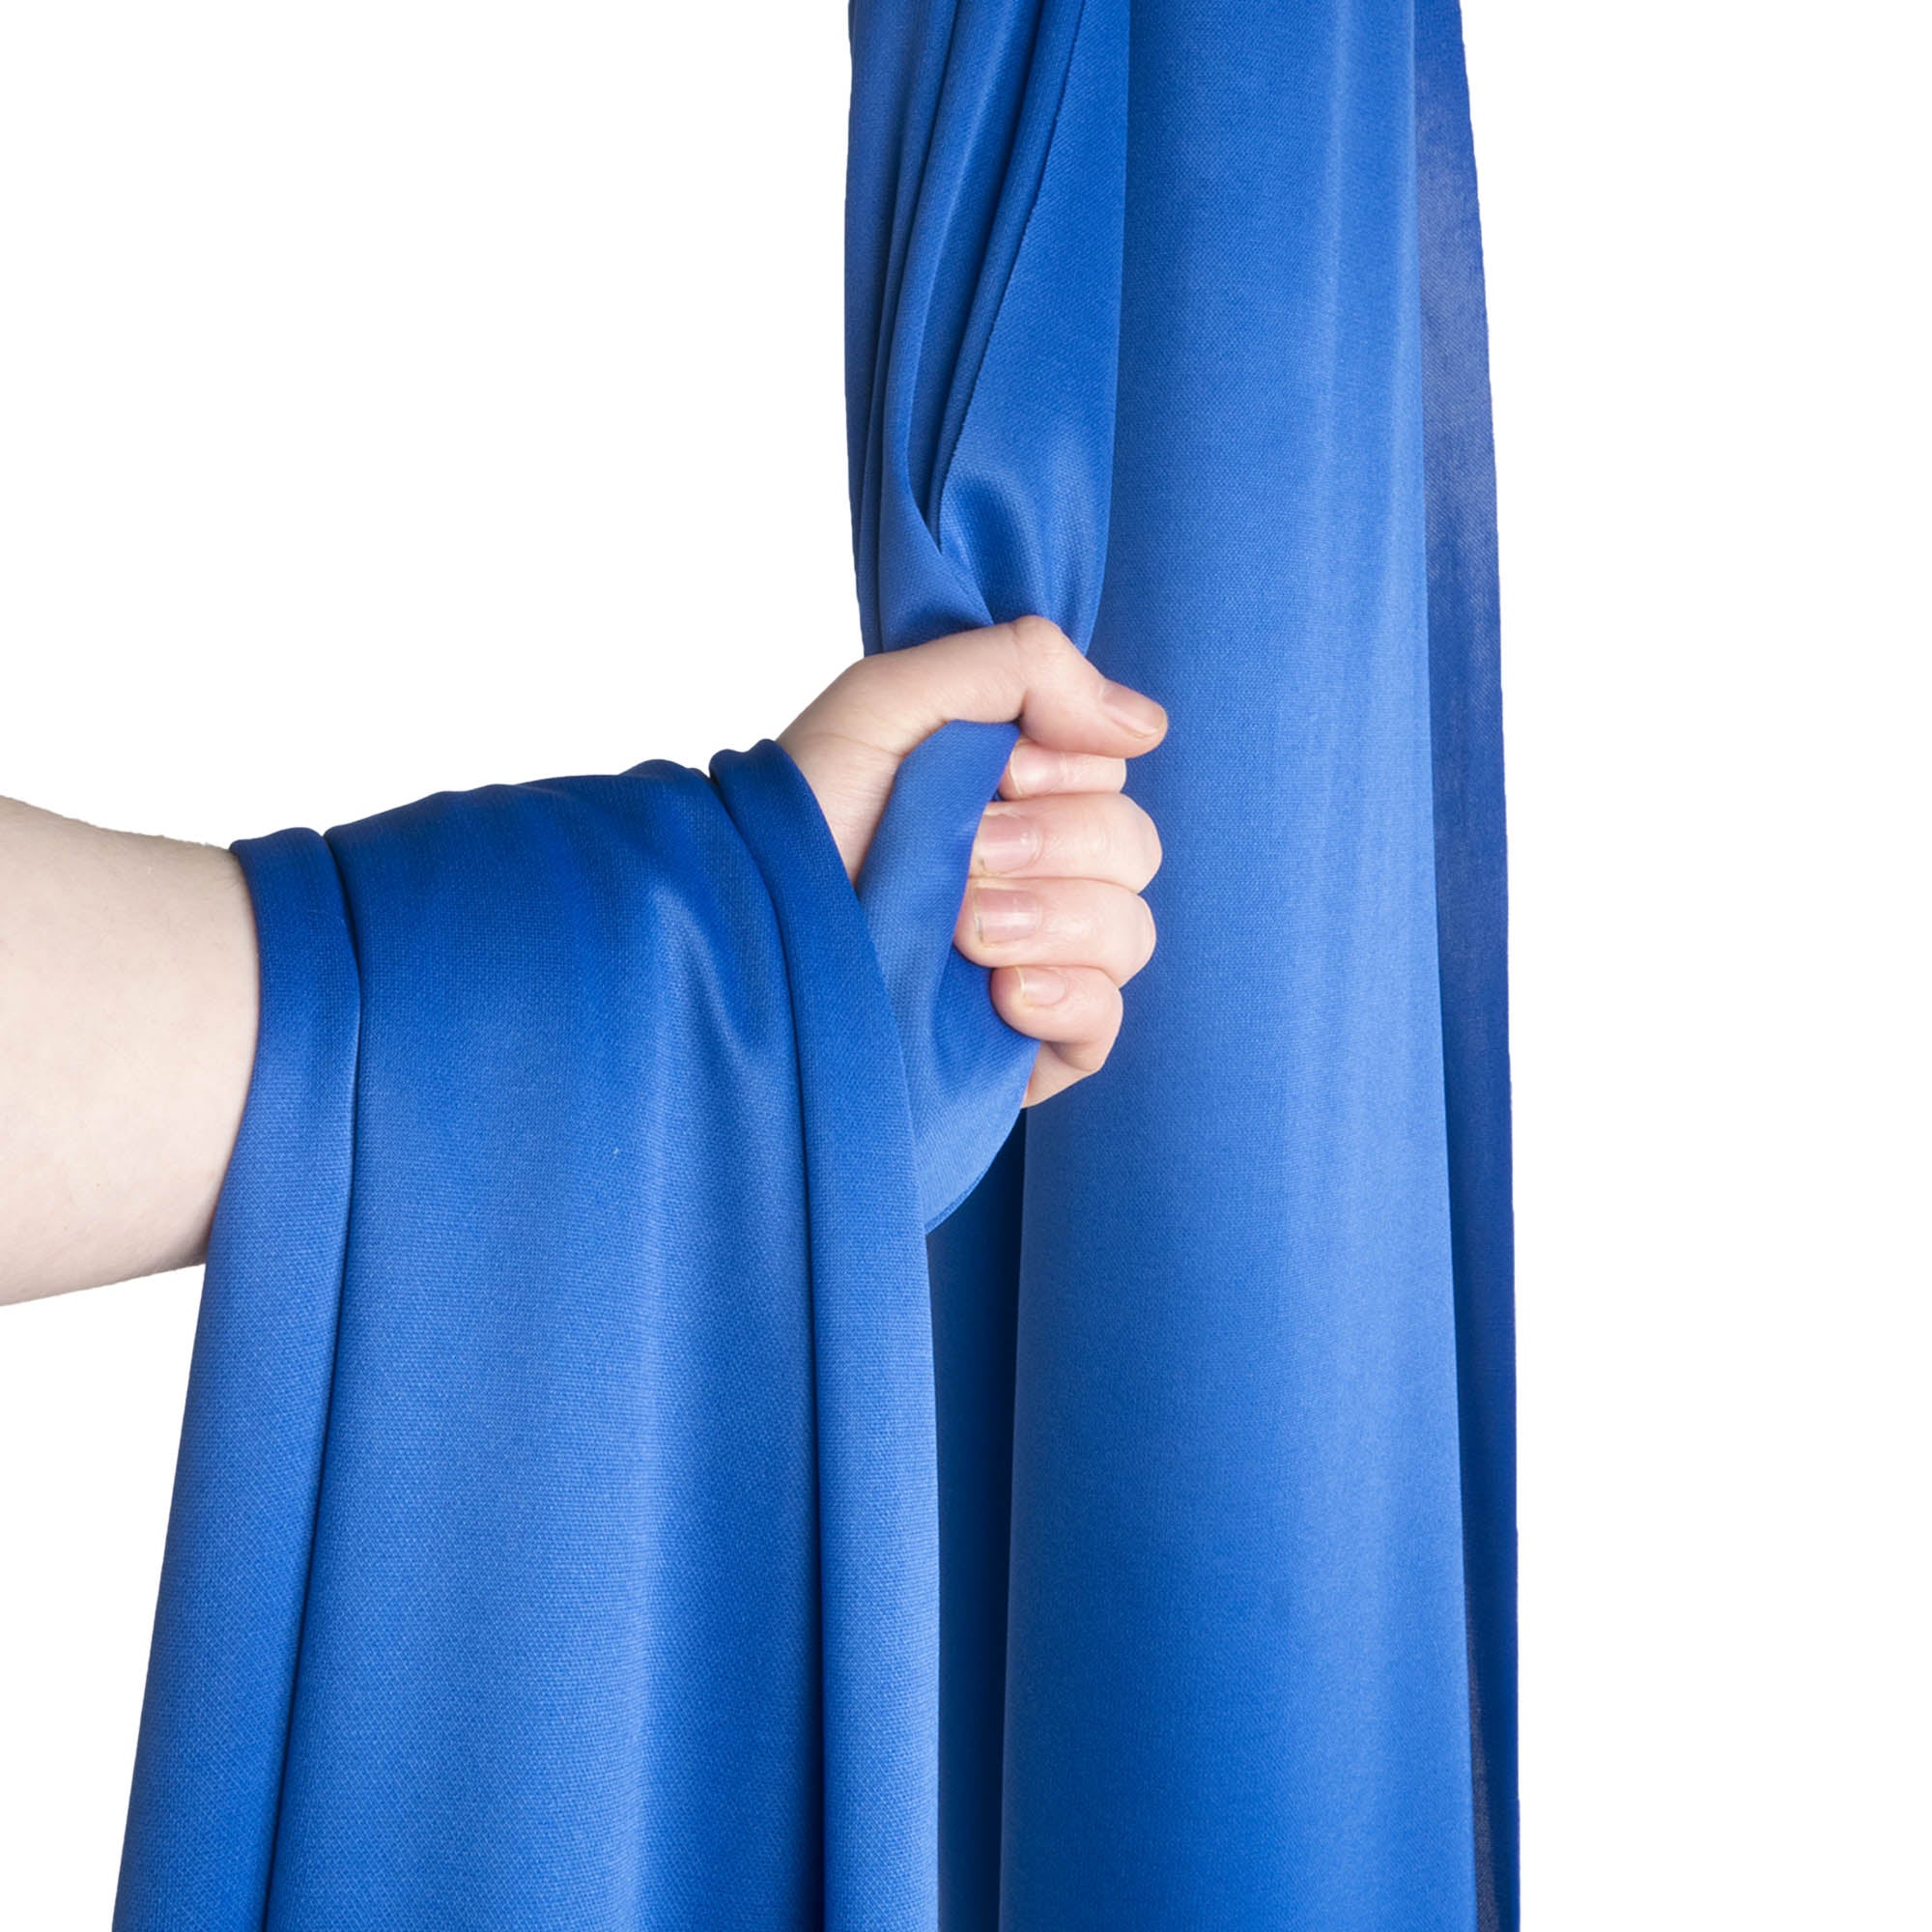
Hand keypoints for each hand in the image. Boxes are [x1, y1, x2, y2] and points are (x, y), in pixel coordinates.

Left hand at [779, 616, 1165, 1105]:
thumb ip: (1017, 666)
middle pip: (1131, 845)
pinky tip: (1002, 998)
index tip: (997, 776)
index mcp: (1003, 793)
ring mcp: (1032, 962)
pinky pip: (1108, 1020)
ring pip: (1128, 930)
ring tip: (967, 934)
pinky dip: (1068, 1001)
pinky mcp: (1029, 1046)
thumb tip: (1147, 724)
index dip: (1065, 768)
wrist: (746, 950)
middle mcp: (1028, 873)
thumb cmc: (799, 826)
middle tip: (965, 856)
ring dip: (1050, 919)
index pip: (1108, 767)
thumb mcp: (887, 703)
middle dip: (1049, 845)